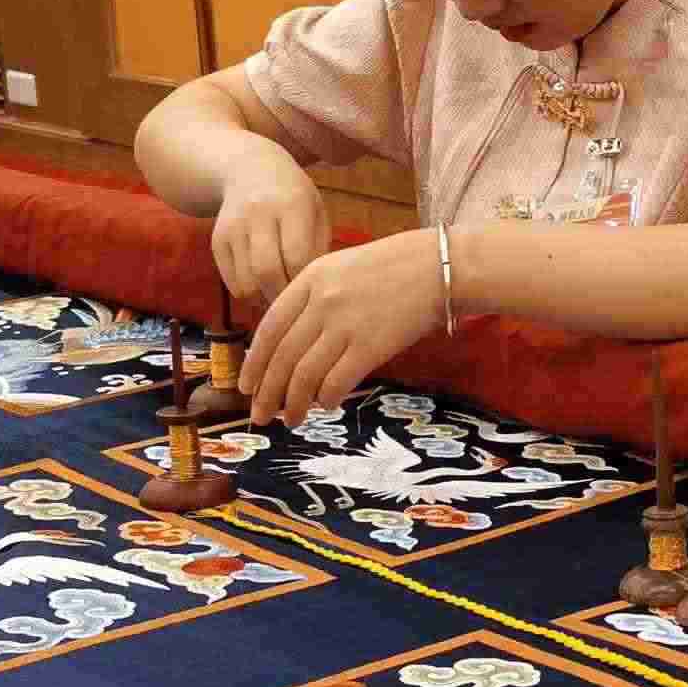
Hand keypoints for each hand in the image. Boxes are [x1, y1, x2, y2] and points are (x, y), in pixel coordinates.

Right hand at [210, 147, 327, 306]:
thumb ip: (319, 247)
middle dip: (281, 295)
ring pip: (246, 281)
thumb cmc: (294, 197)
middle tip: (293, 302)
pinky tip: (262, 285)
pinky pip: (231, 281)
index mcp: (291, 204)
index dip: (303, 280)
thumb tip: (312, 289)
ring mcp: (234, 226)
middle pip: (266, 270)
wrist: (249, 168)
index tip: (311, 290)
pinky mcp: (217, 239)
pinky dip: (248, 293)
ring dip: (264, 298)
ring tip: (278, 294)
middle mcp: (258, 213)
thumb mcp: (316, 210)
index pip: (296, 255)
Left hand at [239, 230, 447, 426]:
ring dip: (294, 403)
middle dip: (267, 392)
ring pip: (304, 374)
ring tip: (291, 420)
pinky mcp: (370, 345)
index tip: (247, 386)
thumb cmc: (395, 268)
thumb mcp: (343, 268)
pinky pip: (336, 381)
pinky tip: (327, 405)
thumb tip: (292, 347)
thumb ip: (314, 299)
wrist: (440, 266)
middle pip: (282, 356)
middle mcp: (322, 302)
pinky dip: (326, 397)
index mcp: (310, 280)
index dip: (254, 362)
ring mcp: (345, 324)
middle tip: (260, 416)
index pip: (269, 328)